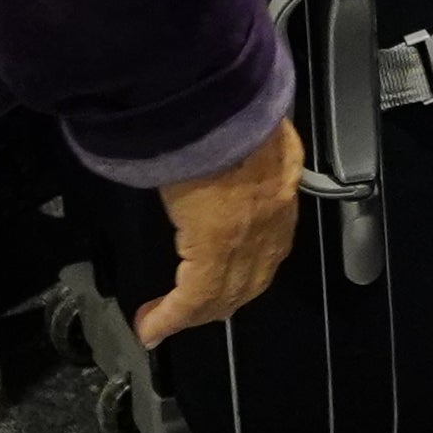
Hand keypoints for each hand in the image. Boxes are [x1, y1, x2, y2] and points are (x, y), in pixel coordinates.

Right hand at [137, 113, 308, 344]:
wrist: (221, 105)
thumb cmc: (228, 109)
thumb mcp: (243, 130)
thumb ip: (236, 149)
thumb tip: (213, 148)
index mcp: (281, 189)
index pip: (267, 246)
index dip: (243, 270)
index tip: (220, 282)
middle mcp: (273, 222)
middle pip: (248, 280)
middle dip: (219, 301)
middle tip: (189, 313)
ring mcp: (249, 238)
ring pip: (224, 293)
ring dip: (194, 312)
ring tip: (166, 321)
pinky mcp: (216, 249)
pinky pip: (194, 297)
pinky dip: (170, 318)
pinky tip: (151, 327)